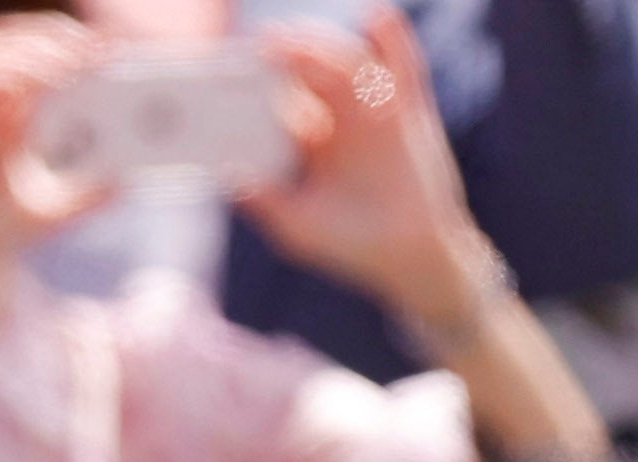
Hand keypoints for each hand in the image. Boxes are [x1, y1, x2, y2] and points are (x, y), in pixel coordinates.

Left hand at [237, 9, 489, 333]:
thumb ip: (263, 203)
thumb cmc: (351, 247)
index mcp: (308, 138)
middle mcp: (338, 116)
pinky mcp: (407, 110)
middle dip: (288, 55)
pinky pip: (402, 66)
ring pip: (347, 63)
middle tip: (266, 45)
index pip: (279, 97)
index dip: (260, 80)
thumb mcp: (296, 229)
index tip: (239, 68)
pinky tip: (375, 15)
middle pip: (309, 70)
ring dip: (324, 45)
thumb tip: (227, 176)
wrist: (411, 260)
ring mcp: (374, 110)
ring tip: (298, 42)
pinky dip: (392, 38)